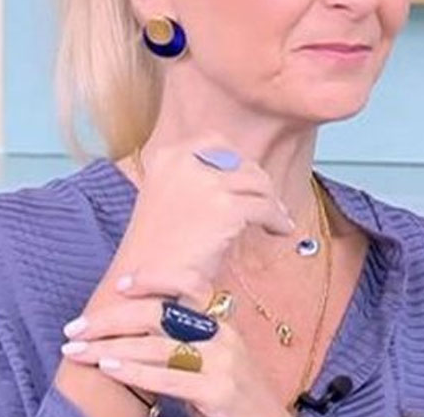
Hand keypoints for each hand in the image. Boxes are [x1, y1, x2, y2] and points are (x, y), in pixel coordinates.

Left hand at [61, 269, 290, 416]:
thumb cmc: (233, 396)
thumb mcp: (213, 359)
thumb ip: (184, 341)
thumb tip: (130, 331)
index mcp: (223, 322)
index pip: (191, 283)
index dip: (155, 277)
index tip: (120, 284)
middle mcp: (224, 335)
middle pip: (160, 313)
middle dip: (111, 319)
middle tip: (75, 328)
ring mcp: (223, 362)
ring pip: (156, 344)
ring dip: (109, 347)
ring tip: (77, 350)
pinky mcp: (218, 391)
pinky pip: (167, 376)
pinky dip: (133, 370)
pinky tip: (108, 367)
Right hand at [120, 134, 295, 280]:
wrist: (144, 282)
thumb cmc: (156, 250)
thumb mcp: (167, 198)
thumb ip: (195, 181)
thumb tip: (238, 178)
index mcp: (168, 157)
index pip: (215, 142)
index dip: (237, 160)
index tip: (247, 179)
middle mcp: (186, 163)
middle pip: (241, 162)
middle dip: (258, 184)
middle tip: (269, 203)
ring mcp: (207, 183)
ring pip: (258, 183)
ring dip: (271, 201)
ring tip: (277, 218)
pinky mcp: (226, 208)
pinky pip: (265, 208)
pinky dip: (277, 220)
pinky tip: (279, 230)